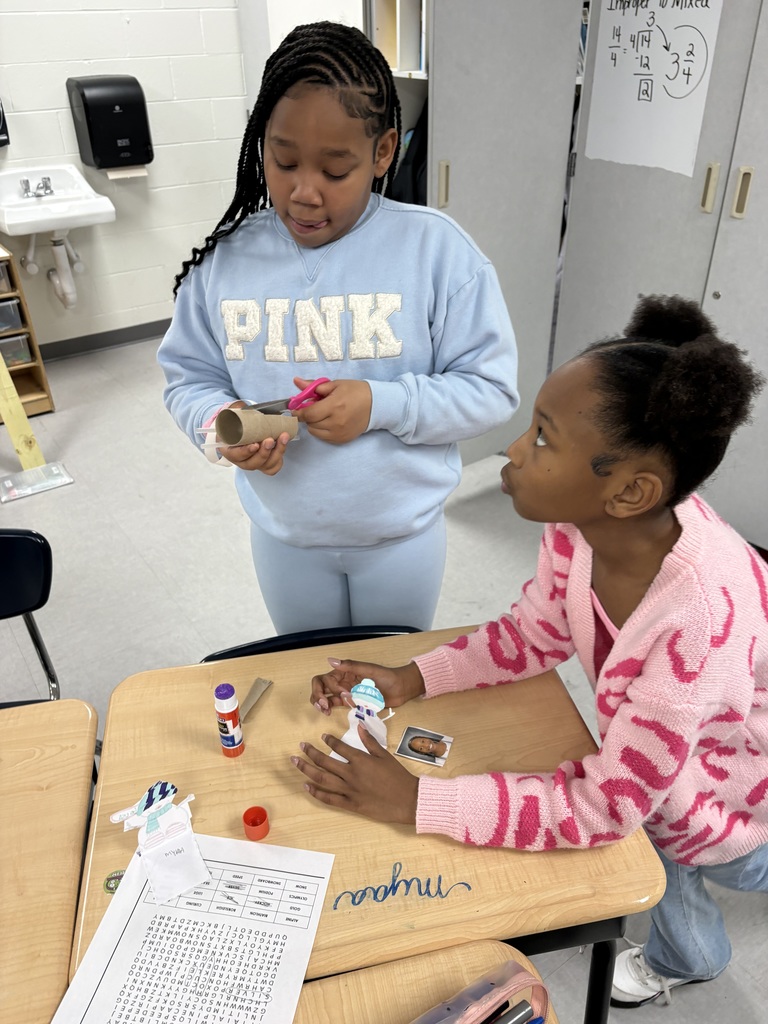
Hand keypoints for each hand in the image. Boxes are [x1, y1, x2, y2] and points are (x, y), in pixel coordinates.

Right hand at [217, 399, 292, 474]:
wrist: (245, 427)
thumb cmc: (237, 424)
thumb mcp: (233, 418)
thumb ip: (235, 414)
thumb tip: (241, 407)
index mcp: (230, 450)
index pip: (235, 456)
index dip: (245, 452)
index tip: (255, 445)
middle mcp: (242, 460)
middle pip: (253, 463)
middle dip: (264, 452)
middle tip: (270, 440)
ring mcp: (255, 463)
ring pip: (266, 465)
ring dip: (277, 452)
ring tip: (283, 437)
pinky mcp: (266, 464)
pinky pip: (274, 466)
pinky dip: (280, 457)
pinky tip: (284, 444)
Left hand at [292, 376, 371, 444]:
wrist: (376, 405)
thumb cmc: (356, 392)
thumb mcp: (336, 384)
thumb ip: (314, 386)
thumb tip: (296, 381)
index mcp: (334, 406)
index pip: (308, 414)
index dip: (299, 412)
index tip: (296, 409)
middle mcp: (336, 422)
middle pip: (310, 423)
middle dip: (308, 415)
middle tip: (314, 408)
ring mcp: (339, 433)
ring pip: (314, 431)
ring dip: (314, 423)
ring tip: (323, 415)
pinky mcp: (342, 440)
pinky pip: (323, 437)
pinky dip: (321, 430)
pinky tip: (329, 422)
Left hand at [292, 725, 418, 823]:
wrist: (407, 800)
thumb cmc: (398, 776)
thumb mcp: (385, 756)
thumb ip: (370, 741)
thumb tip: (359, 726)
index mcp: (361, 760)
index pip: (340, 747)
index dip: (329, 740)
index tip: (322, 736)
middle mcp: (352, 774)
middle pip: (325, 762)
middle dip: (310, 753)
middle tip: (301, 746)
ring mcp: (349, 790)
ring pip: (322, 779)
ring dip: (307, 770)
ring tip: (296, 763)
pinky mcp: (351, 805)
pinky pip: (329, 799)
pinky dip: (316, 793)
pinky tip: (307, 786)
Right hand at [310, 659, 425, 715]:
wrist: (401, 689)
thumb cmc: (388, 676)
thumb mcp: (369, 669)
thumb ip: (350, 666)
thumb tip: (330, 660)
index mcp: (345, 671)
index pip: (326, 678)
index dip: (330, 687)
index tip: (343, 694)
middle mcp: (343, 680)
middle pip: (321, 686)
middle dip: (318, 695)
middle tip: (324, 705)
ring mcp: (346, 691)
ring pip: (325, 695)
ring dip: (320, 702)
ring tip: (325, 710)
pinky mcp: (352, 702)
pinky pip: (336, 703)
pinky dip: (329, 707)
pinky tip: (329, 712)